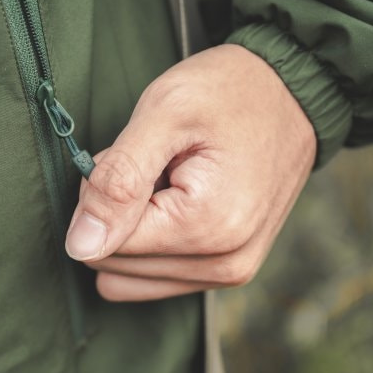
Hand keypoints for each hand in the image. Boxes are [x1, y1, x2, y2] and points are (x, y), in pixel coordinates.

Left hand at [65, 44, 315, 300]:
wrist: (293, 92)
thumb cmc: (228, 92)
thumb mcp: (164, 114)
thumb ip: (117, 180)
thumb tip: (79, 247)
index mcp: (207, 228)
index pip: (103, 244)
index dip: (100, 194)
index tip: (132, 156)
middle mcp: (224, 265)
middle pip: (114, 266)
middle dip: (116, 214)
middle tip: (153, 165)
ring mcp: (230, 274)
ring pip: (129, 279)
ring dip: (134, 230)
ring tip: (169, 180)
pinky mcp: (229, 273)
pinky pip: (156, 280)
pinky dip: (154, 241)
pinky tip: (180, 199)